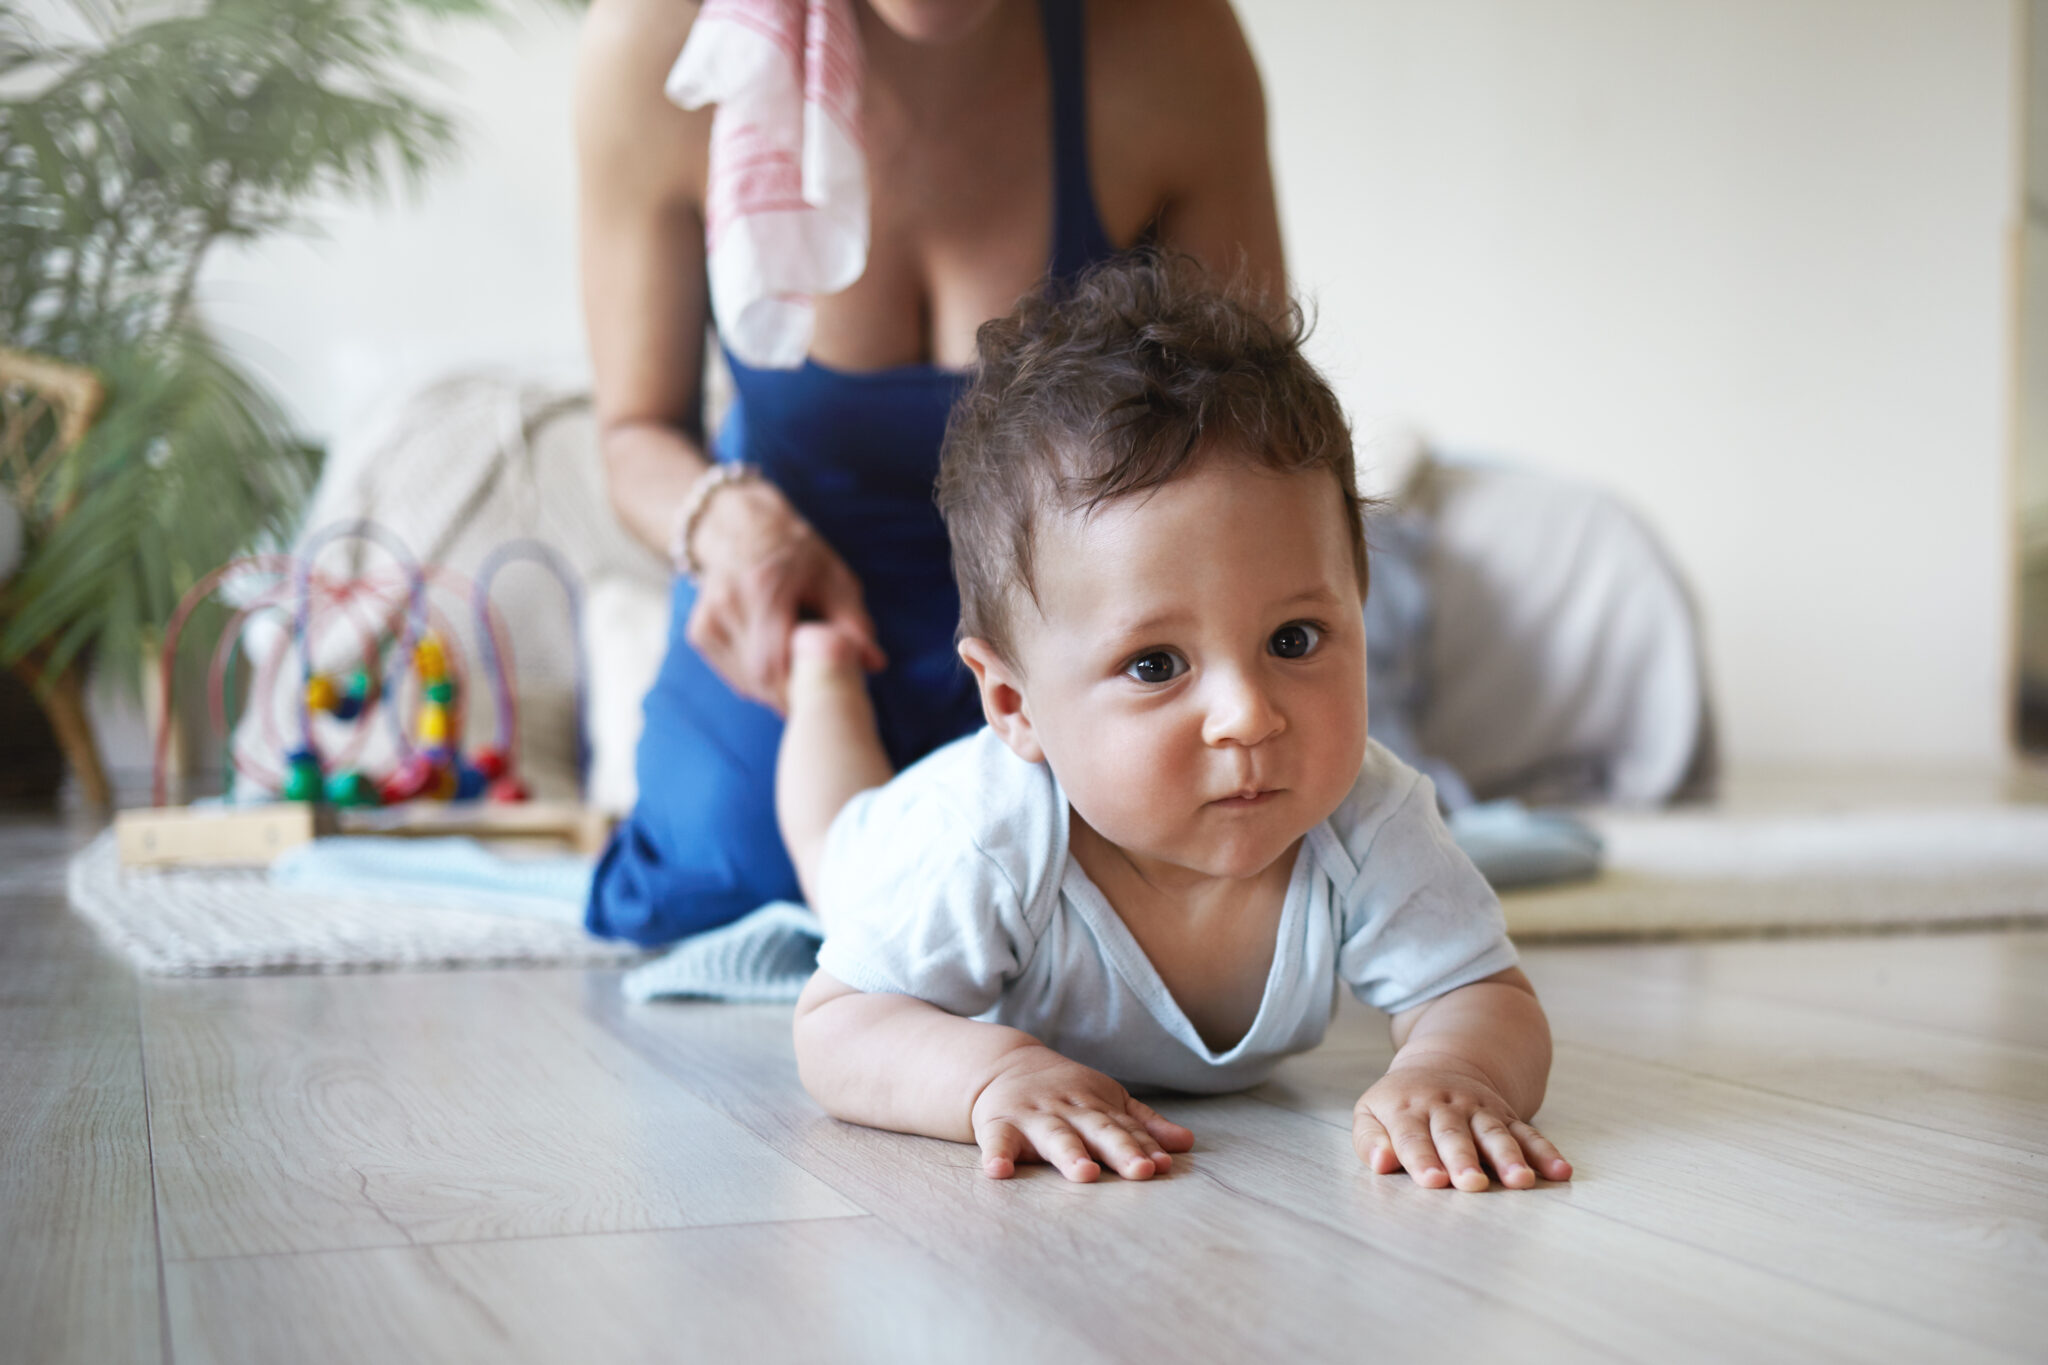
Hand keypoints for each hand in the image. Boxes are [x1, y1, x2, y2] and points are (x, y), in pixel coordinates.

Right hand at [684, 478, 885, 712]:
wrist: (739, 527)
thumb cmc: (795, 553)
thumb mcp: (833, 577)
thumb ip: (854, 622)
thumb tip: (875, 663)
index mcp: (762, 589)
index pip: (775, 662)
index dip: (803, 688)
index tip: (830, 691)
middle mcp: (727, 606)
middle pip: (760, 679)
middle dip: (795, 692)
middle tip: (821, 687)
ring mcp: (707, 621)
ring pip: (747, 683)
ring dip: (778, 688)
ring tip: (800, 666)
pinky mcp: (700, 633)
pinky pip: (735, 676)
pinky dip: (760, 679)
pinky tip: (776, 657)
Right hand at [970, 1045, 1193, 1182]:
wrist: (1000, 1066)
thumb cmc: (1064, 1093)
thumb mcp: (1105, 1101)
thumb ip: (1142, 1125)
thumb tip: (1186, 1144)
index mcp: (1095, 1106)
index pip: (1124, 1128)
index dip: (1143, 1146)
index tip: (1161, 1166)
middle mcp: (1067, 1110)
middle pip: (1097, 1131)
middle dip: (1120, 1149)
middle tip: (1140, 1170)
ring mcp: (1033, 1117)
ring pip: (1055, 1136)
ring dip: (1069, 1154)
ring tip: (1084, 1173)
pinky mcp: (998, 1125)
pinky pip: (997, 1141)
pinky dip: (997, 1155)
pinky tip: (999, 1171)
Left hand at [1351, 1054, 1571, 1191]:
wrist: (1440, 1065)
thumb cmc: (1399, 1104)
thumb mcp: (1370, 1113)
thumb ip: (1370, 1140)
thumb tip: (1379, 1162)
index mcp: (1407, 1108)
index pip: (1412, 1137)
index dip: (1422, 1159)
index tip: (1432, 1181)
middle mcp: (1445, 1108)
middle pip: (1455, 1136)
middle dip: (1463, 1161)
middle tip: (1471, 1184)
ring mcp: (1479, 1110)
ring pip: (1494, 1134)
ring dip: (1509, 1157)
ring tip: (1520, 1181)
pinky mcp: (1505, 1116)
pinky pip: (1528, 1133)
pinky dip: (1546, 1152)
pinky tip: (1561, 1172)